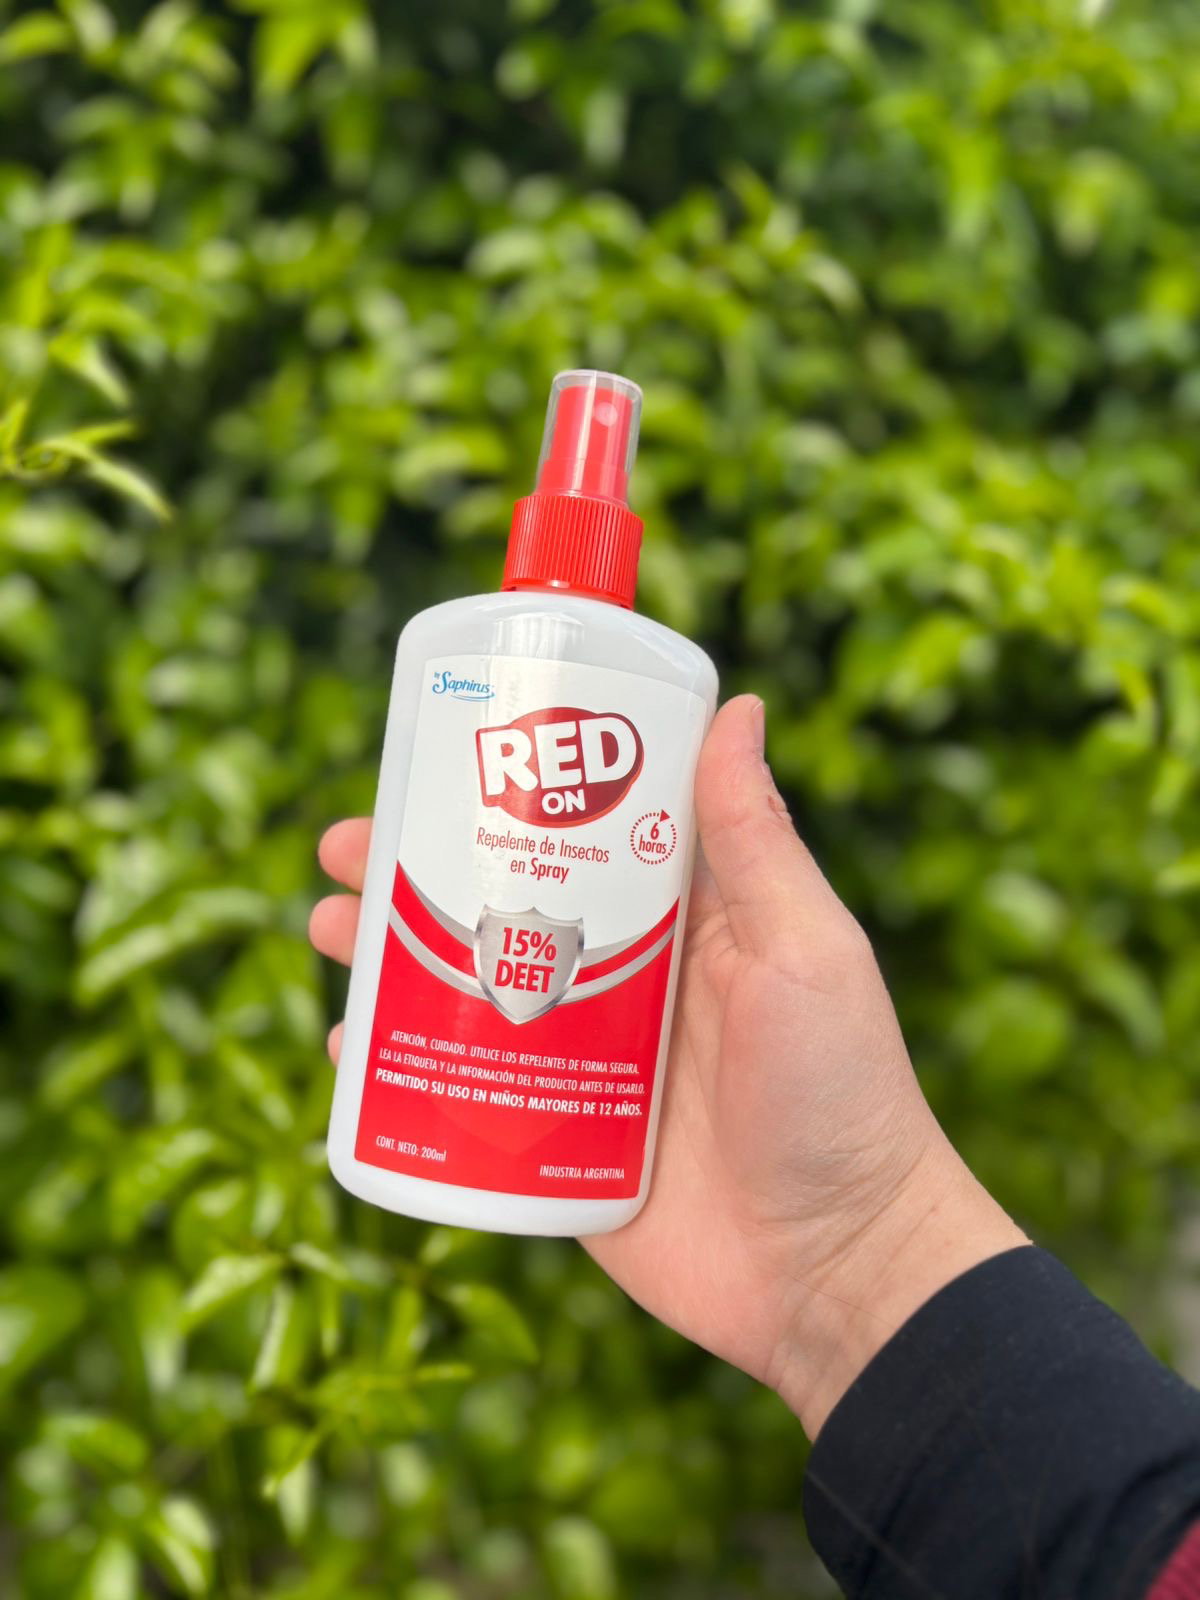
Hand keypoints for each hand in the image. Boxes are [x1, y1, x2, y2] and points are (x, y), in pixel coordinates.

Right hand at [311, 696, 1025, 1434]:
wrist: (839, 1271)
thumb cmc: (842, 1094)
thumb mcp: (804, 947)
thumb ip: (757, 839)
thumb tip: (741, 706)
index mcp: (680, 921)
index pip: (577, 833)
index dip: (502, 793)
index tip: (433, 755)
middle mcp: (621, 982)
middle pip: (499, 906)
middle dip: (415, 872)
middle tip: (346, 848)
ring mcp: (582, 1066)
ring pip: (466, 994)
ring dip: (390, 959)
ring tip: (329, 930)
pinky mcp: (554, 1146)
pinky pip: (462, 1098)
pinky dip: (400, 1073)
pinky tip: (346, 1053)